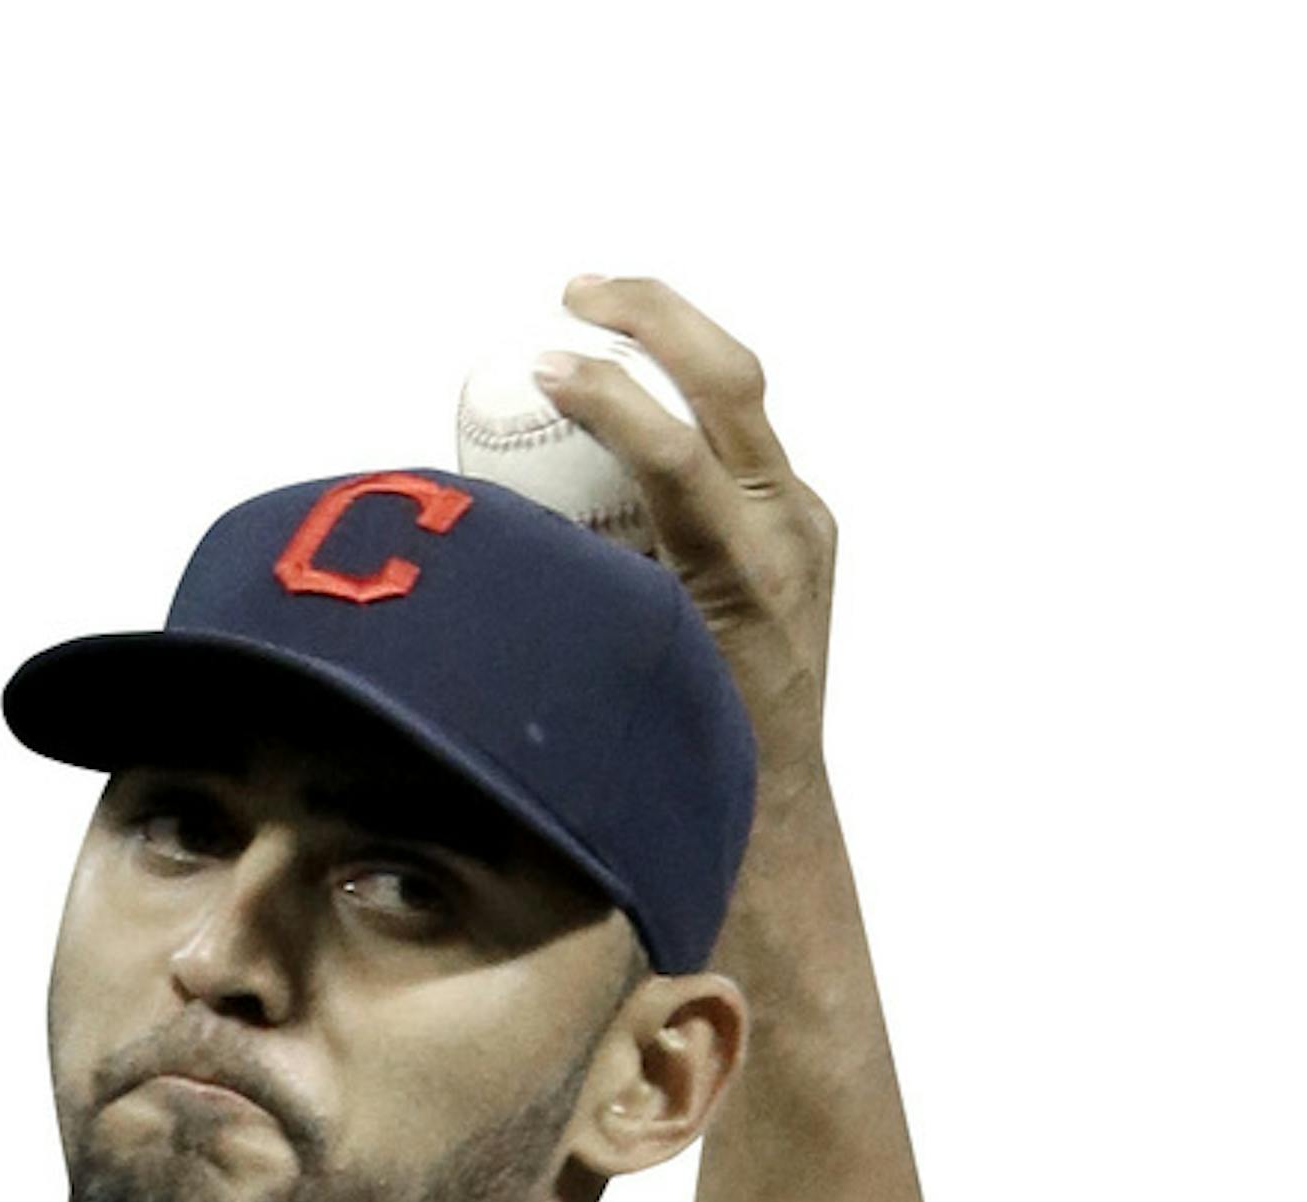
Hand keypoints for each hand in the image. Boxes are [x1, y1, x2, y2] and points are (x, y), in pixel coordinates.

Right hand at [536, 274, 836, 797]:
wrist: (774, 804)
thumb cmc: (686, 759)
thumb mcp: (629, 668)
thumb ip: (585, 586)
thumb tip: (504, 516)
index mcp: (744, 575)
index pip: (673, 450)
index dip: (604, 395)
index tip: (539, 367)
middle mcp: (786, 532)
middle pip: (729, 379)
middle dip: (649, 316)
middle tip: (574, 293)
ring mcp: (802, 520)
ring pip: (741, 392)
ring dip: (668, 339)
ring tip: (595, 314)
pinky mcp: (801, 519)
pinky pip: (738, 435)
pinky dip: (682, 399)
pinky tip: (633, 391)